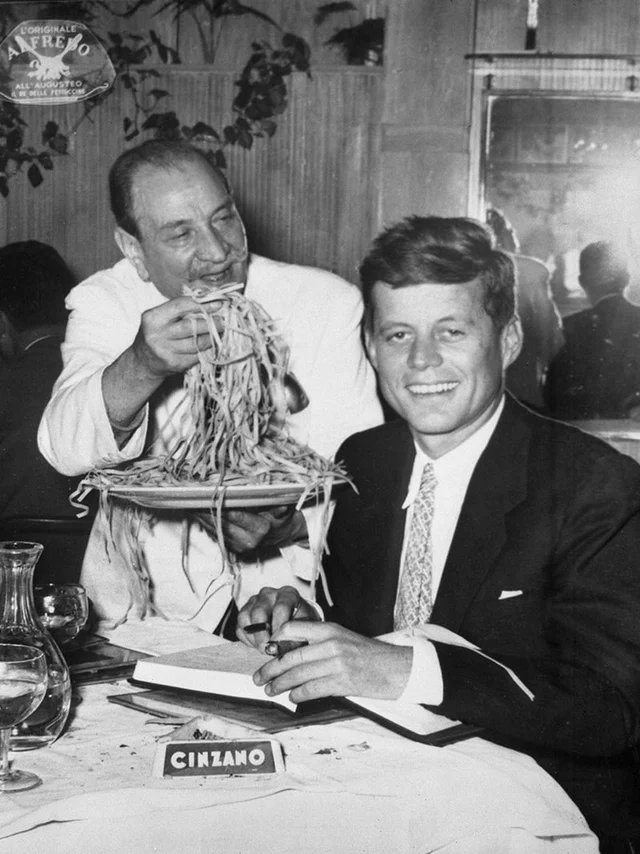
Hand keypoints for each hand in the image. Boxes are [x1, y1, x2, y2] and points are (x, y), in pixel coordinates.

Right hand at [102, 296, 221, 432]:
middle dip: (211, 323)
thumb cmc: (156, 335)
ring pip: (196, 342)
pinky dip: (207, 349)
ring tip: (221, 332)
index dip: (202, 304)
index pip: (181, 306)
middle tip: (224, 320)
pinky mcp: (174, 364)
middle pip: (191, 326)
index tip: (218, 303)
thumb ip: (180, 309)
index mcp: (153, 318)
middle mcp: (157, 334)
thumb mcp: (160, 318)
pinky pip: (197, 355)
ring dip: (212, 337)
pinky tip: (213, 345)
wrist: (142, 362)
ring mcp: (165, 351)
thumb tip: (209, 300)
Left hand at [196, 505, 307, 553]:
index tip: (209, 494)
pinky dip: (206, 523)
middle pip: (220, 523)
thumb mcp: (283, 508)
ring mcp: (238, 547)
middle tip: (193, 496)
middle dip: (206, 510)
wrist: (285, 535)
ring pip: (215, 530)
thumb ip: (276, 505)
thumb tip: (273, 498)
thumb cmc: (283, 518)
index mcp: (260, 529)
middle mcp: (247, 541)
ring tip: (190, 502)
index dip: (220, 504)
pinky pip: (215, 534)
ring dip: (202, 517)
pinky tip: (198, 512)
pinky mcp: (232, 548)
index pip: (235, 515)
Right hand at [236, 585, 318, 648]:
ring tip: (264, 648)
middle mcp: (270, 594)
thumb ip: (296, 634)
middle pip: (259, 612)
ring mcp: (255, 601)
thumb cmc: (302, 623)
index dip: (279, 628)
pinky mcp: (245, 612)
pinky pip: (239, 627)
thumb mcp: (306, 626)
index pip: (280, 608)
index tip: (280, 642)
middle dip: (262, 635)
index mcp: (288, 594)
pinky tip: (258, 644)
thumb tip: (280, 646)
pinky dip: (247, 639)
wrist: (296, 621)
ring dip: (253, 638)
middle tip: (268, 649)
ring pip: (245, 617)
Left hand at [252, 621, 412, 703]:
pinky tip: (292, 697)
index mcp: (330, 629)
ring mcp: (337, 664)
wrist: (396, 668)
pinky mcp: (342, 683)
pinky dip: (298, 695)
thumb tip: (290, 653)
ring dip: (280, 685)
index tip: (266, 650)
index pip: (294, 628)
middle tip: (258, 677)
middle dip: (271, 668)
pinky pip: (312, 689)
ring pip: (298, 674)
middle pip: (291, 656)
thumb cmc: (369, 655)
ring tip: (269, 690)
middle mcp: (331, 644)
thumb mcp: (343, 638)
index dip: (276, 639)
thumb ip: (320, 642)